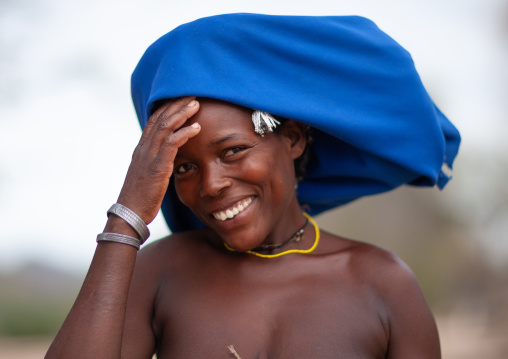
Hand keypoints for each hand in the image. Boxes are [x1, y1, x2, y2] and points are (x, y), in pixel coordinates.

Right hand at [115, 97, 200, 223]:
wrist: (130, 213)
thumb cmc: (141, 197)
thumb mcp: (148, 175)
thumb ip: (156, 162)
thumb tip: (169, 158)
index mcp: (142, 149)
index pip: (154, 121)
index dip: (167, 108)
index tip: (181, 99)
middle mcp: (144, 148)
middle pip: (160, 118)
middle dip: (176, 104)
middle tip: (192, 94)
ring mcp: (149, 156)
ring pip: (166, 126)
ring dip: (182, 113)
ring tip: (196, 104)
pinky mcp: (157, 166)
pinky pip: (171, 143)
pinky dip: (184, 132)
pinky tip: (196, 127)